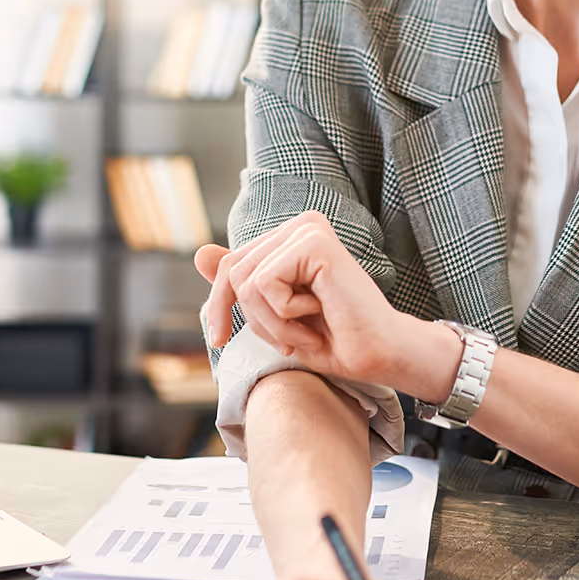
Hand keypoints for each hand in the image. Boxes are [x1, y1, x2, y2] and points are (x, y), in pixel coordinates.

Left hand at [195, 212, 450, 393]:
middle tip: (289, 343)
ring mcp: (308, 229)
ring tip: (306, 332)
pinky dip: (284, 315)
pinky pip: (264, 283)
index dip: (218, 307)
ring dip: (272, 323)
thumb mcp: (272, 314)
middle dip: (251, 320)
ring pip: (246, 281)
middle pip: (232, 272)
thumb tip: (199, 251)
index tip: (221, 341)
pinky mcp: (315, 242)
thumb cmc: (334, 339)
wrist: (379, 354)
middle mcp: (300, 225)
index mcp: (290, 238)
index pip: (229, 266)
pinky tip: (317, 315)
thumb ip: (240, 282)